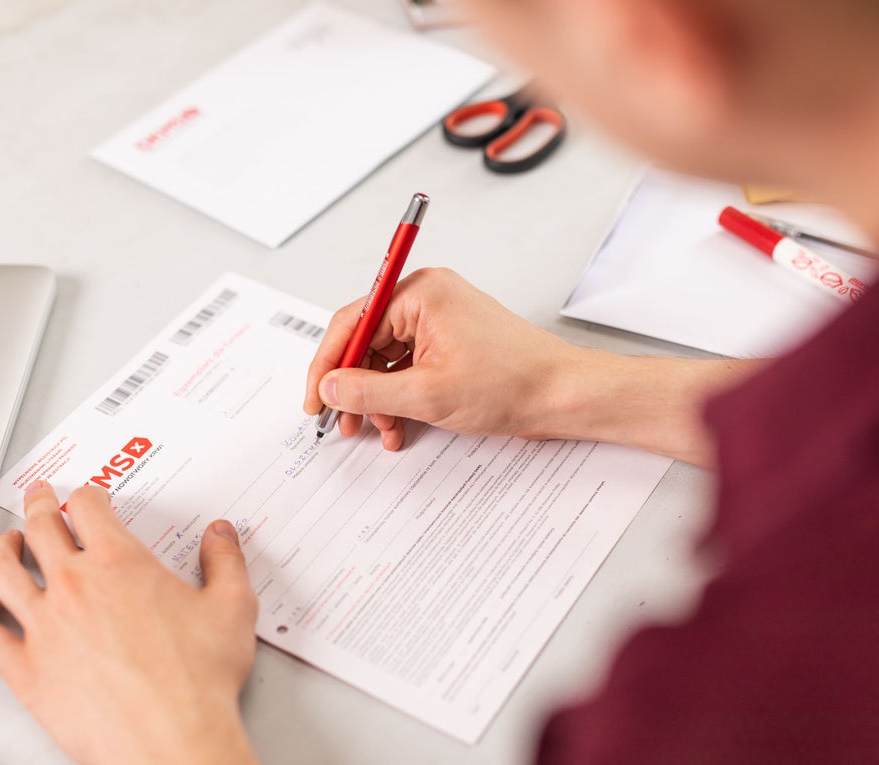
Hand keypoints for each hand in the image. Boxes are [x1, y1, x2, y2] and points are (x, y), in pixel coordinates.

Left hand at [0, 481, 261, 764]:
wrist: (170, 739)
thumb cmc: (197, 682)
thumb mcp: (232, 607)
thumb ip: (226, 562)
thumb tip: (221, 536)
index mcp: (122, 564)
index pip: (90, 509)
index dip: (88, 496)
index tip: (89, 498)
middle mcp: (76, 586)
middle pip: (41, 528)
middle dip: (40, 505)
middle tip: (41, 498)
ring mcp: (44, 626)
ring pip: (2, 570)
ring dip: (2, 547)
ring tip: (7, 542)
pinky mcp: (25, 668)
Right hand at [304, 268, 578, 449]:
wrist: (563, 395)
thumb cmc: (514, 382)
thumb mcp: (427, 394)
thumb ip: (368, 391)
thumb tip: (330, 388)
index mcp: (420, 294)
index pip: (352, 321)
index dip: (328, 364)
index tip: (315, 399)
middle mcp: (427, 300)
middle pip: (367, 342)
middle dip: (354, 388)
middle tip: (343, 423)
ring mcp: (440, 322)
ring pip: (386, 362)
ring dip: (377, 400)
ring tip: (379, 431)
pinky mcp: (450, 345)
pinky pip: (409, 369)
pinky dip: (399, 399)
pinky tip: (399, 426)